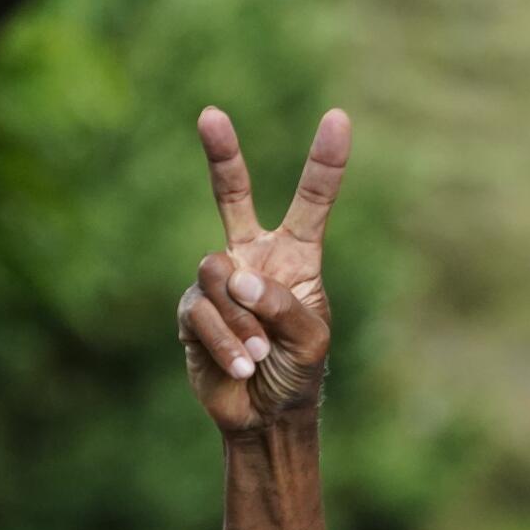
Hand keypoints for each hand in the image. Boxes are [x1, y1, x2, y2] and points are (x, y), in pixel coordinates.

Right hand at [177, 106, 348, 432]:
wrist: (263, 415)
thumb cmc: (297, 372)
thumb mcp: (310, 340)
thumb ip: (283, 304)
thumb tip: (238, 278)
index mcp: (295, 256)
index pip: (311, 203)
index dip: (324, 163)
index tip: (338, 118)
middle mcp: (253, 258)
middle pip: (233, 196)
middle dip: (222, 155)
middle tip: (210, 114)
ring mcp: (218, 282)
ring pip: (218, 274)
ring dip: (243, 321)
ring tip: (260, 354)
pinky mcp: (191, 310)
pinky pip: (203, 313)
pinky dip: (226, 343)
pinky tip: (241, 367)